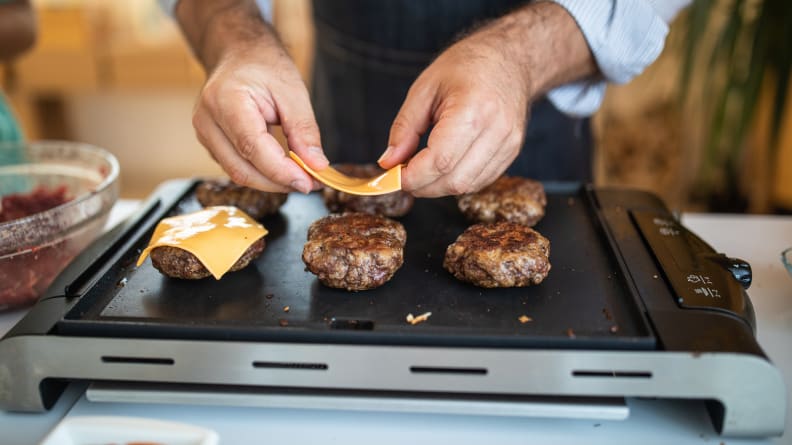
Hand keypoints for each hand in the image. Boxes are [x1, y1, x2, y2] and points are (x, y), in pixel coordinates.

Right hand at [179, 1, 327, 192]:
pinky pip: (236, 167)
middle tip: (311, 183)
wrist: (238, 53)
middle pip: (242, 169)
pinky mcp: (211, 143)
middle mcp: (208, 120)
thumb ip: (304, 131)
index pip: (252, 148)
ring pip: (238, 173)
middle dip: (279, 182)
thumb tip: (316, 166)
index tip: (308, 182)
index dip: (281, 172)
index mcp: (226, 101)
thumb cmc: (263, 65)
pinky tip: (283, 168)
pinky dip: (262, 173)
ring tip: (301, 176)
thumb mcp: (293, 91)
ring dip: (271, 181)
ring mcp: (205, 133)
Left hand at [378, 2, 594, 196]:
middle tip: (403, 174)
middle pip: (454, 180)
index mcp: (473, 109)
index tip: (394, 176)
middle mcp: (497, 130)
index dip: (412, 176)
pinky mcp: (513, 152)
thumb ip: (405, 128)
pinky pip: (480, 180)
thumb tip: (388, 162)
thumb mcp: (424, 89)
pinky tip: (444, 167)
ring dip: (438, 186)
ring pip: (467, 186)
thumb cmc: (466, 67)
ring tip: (422, 169)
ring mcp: (509, 144)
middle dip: (423, 186)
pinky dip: (457, 181)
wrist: (510, 59)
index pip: (439, 161)